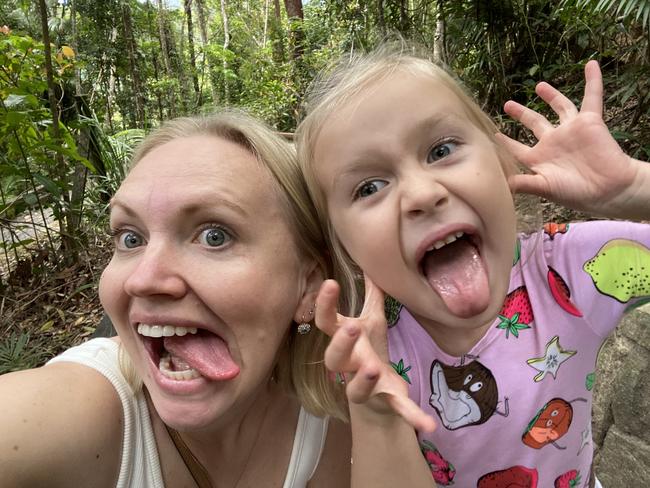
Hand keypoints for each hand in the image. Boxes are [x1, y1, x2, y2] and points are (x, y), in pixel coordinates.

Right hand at [316, 276, 435, 432]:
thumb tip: (370, 262)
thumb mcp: (372, 320)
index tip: (330, 282)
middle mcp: (349, 366)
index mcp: (344, 342)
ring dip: (363, 380)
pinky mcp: (386, 402)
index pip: (326, 323)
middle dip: (340, 344)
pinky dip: (412, 417)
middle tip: (350, 329)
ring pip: (355, 388)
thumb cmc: (369, 350)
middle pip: (333, 359)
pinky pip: (397, 410)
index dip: (324, 304)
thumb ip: (371, 295)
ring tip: (373, 368)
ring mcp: (365, 387)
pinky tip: (429, 425)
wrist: (377, 392)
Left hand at [497, 60, 641, 217]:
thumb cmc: (575, 193)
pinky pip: (592, 97)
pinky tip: (591, 65)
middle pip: (534, 122)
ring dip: (550, 95)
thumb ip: (522, 183)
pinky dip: (593, 81)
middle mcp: (553, 141)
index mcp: (539, 158)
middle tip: (508, 105)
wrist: (607, 189)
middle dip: (521, 113)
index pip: (516, 148)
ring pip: (559, 107)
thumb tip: (500, 184)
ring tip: (538, 85)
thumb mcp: (544, 187)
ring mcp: (571, 130)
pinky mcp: (590, 121)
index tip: (493, 136)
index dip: (505, 143)